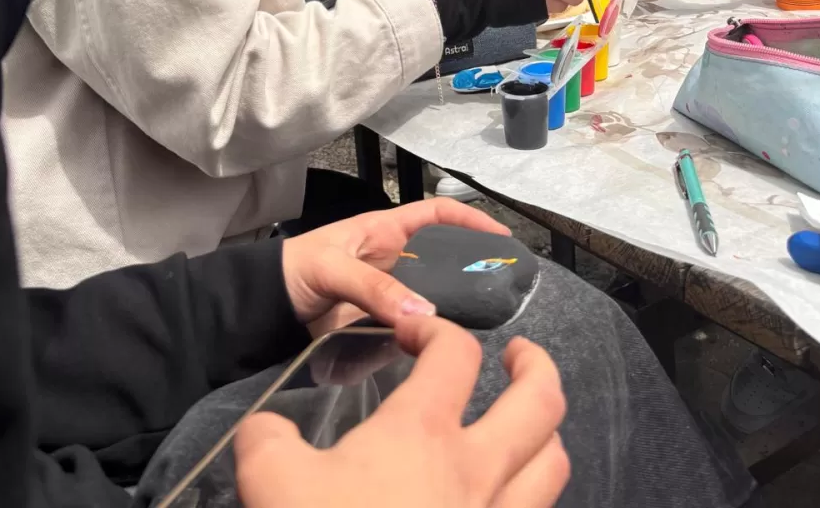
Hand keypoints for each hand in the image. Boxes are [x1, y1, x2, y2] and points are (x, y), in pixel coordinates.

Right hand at [235, 315, 568, 507]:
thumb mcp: (271, 480)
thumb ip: (266, 439)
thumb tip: (265, 428)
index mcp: (422, 431)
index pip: (455, 353)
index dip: (437, 329)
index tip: (410, 334)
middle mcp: (476, 469)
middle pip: (541, 400)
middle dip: (537, 365)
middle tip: (515, 355)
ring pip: (554, 463)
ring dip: (545, 433)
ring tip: (523, 423)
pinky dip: (532, 496)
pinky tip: (503, 498)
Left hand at [281, 199, 507, 332]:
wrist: (262, 312)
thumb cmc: (293, 271)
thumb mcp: (332, 267)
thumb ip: (374, 287)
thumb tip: (422, 313)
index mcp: (385, 232)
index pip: (437, 215)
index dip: (469, 219)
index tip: (501, 236)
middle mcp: (395, 263)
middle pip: (444, 261)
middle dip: (473, 269)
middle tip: (505, 288)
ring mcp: (390, 298)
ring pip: (434, 299)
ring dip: (456, 309)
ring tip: (488, 323)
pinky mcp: (382, 330)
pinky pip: (416, 332)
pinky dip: (431, 340)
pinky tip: (449, 350)